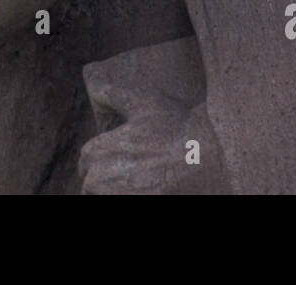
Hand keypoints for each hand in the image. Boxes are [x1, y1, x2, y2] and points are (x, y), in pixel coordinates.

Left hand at [79, 84, 224, 194]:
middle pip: (92, 184)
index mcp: (100, 151)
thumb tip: (93, 89)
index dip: (101, 158)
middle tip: (134, 173)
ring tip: (139, 182)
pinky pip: (119, 207)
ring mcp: (117, 196)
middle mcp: (102, 178)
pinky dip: (129, 195)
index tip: (118, 159)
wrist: (209, 158)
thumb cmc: (178, 128)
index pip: (86, 159)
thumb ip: (113, 94)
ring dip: (115, 189)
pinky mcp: (134, 205)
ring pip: (103, 195)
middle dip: (107, 178)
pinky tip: (147, 189)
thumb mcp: (145, 102)